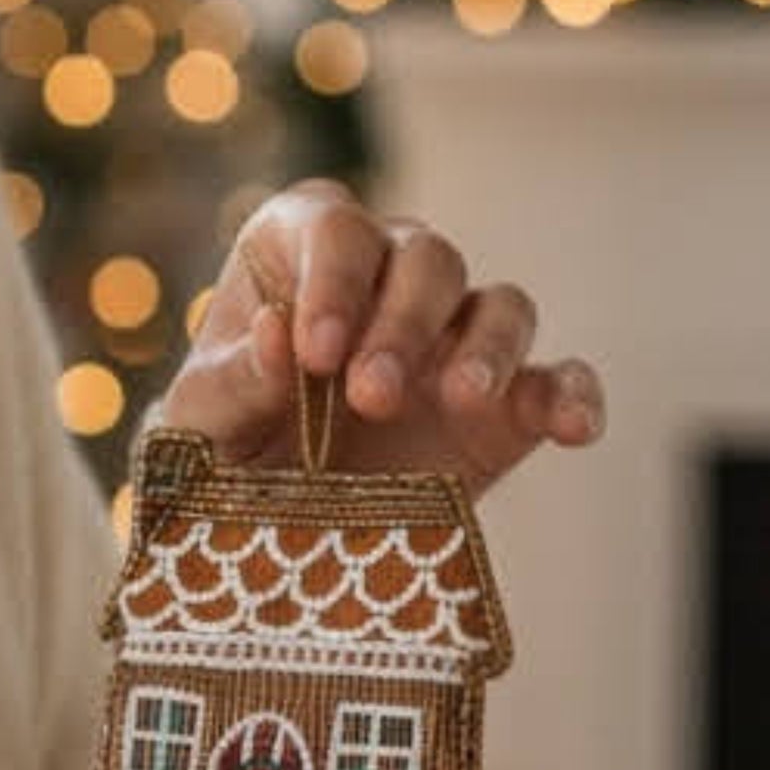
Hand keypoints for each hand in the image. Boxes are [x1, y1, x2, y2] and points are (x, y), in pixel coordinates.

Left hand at [161, 178, 603, 495]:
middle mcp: (385, 277)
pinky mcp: (507, 406)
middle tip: (370, 397)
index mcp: (298, 255)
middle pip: (426, 257)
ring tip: (457, 401)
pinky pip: (559, 379)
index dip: (331, 282)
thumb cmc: (216, 457)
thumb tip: (278, 335)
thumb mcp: (196, 430)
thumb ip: (229, 383)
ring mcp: (453, 339)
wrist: (262, 539)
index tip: (313, 353)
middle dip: (401, 323)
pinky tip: (573, 429)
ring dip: (485, 348)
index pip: (333, 229)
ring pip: (502, 304)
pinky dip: (573, 395)